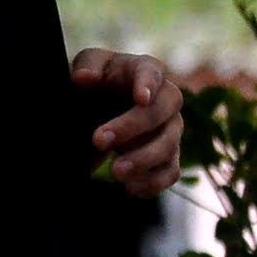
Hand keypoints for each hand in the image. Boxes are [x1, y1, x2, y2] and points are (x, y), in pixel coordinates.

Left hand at [73, 49, 184, 198]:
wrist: (100, 110)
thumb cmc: (96, 83)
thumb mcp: (86, 68)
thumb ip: (86, 68)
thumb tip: (84, 78)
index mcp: (146, 70)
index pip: (152, 73)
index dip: (148, 86)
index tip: (140, 99)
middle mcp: (166, 99)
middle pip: (163, 113)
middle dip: (133, 128)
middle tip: (98, 141)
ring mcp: (171, 129)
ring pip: (170, 146)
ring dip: (143, 160)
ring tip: (115, 173)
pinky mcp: (170, 155)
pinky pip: (171, 172)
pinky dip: (153, 183)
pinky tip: (130, 188)